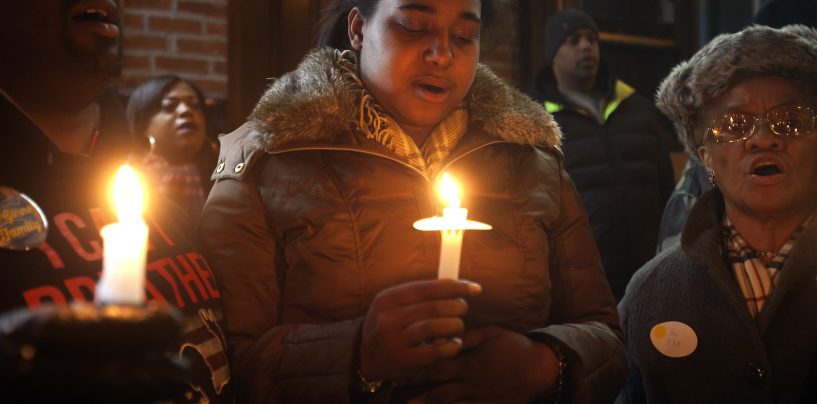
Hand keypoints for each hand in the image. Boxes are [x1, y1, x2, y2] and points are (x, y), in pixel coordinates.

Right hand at [358, 279, 481, 380]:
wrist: (364, 356)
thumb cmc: (389, 324)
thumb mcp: (394, 304)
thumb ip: (420, 295)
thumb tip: (457, 285)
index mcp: (388, 298)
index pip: (427, 288)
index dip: (455, 286)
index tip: (474, 288)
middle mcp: (389, 318)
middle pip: (433, 307)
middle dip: (457, 307)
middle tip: (463, 309)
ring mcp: (394, 340)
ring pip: (433, 327)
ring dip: (455, 325)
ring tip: (458, 326)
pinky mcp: (402, 361)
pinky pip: (433, 353)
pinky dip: (450, 347)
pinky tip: (454, 344)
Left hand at [407, 326, 560, 403]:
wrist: (539, 370)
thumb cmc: (514, 348)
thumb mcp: (491, 334)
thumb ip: (467, 338)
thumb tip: (447, 336)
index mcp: (468, 362)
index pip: (436, 365)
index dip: (417, 369)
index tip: (399, 371)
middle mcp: (469, 382)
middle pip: (437, 390)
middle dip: (416, 393)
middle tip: (395, 395)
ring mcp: (478, 398)